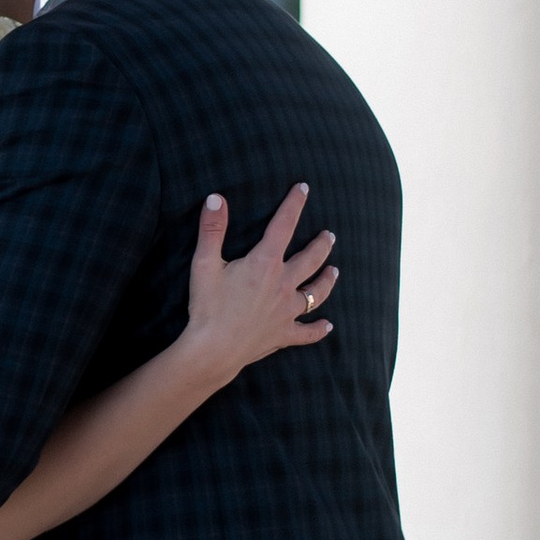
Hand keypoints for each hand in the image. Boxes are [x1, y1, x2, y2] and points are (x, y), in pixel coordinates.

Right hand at [183, 184, 335, 389]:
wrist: (213, 350)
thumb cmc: (207, 307)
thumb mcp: (204, 263)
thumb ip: (212, 229)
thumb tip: (217, 198)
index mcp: (265, 264)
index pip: (283, 226)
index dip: (294, 204)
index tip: (304, 189)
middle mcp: (282, 285)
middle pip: (310, 260)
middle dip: (321, 245)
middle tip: (329, 235)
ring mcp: (286, 311)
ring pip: (315, 293)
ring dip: (326, 280)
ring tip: (335, 270)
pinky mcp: (283, 334)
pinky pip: (307, 332)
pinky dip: (318, 329)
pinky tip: (328, 326)